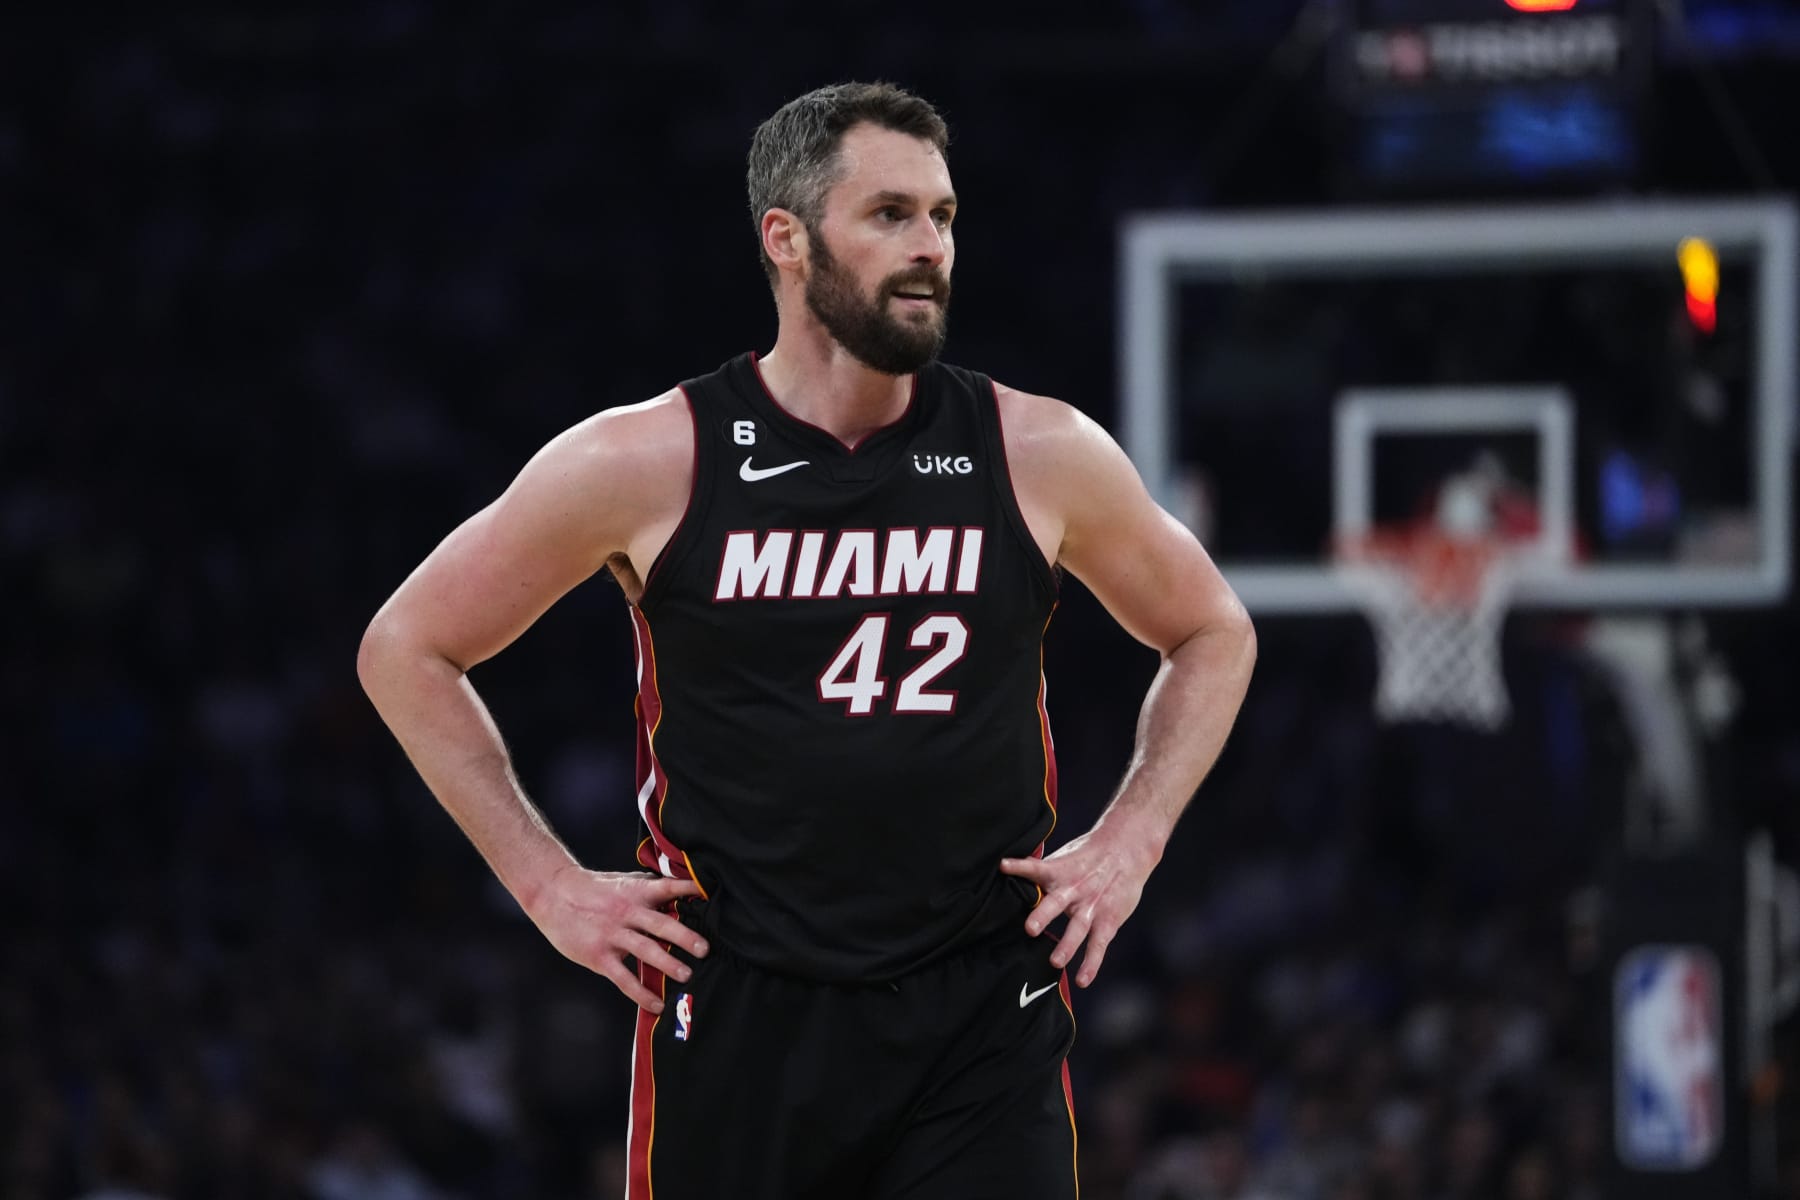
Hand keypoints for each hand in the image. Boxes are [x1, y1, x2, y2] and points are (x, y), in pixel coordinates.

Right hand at [526, 865, 708, 1011]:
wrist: (553, 894)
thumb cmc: (592, 889)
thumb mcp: (623, 882)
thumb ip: (649, 890)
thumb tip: (682, 893)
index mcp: (636, 891)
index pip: (668, 888)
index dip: (689, 891)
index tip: (710, 897)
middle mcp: (626, 912)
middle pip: (660, 924)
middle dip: (685, 937)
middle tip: (705, 949)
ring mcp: (612, 934)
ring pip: (645, 950)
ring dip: (668, 964)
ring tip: (687, 975)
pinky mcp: (599, 956)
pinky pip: (624, 978)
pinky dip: (641, 993)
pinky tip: (656, 1004)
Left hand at [999, 826, 1158, 987]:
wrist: (1126, 849)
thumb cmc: (1088, 856)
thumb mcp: (1063, 857)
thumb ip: (1040, 870)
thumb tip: (1008, 868)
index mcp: (1059, 873)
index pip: (1036, 868)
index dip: (1020, 867)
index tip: (1004, 867)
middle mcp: (1074, 890)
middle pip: (1057, 902)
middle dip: (1043, 915)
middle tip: (1030, 929)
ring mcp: (1091, 906)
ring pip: (1078, 927)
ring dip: (1067, 945)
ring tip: (1055, 962)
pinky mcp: (1108, 920)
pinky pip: (1098, 944)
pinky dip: (1091, 963)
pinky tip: (1082, 980)